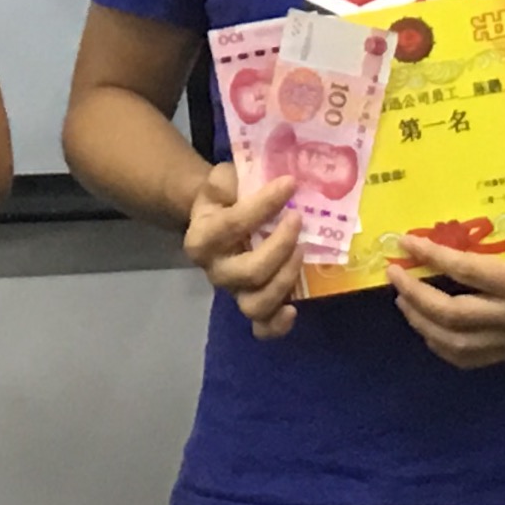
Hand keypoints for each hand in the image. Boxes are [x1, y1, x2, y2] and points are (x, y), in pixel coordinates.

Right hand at [183, 165, 304, 339]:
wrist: (217, 220)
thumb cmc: (225, 198)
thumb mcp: (221, 181)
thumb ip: (230, 178)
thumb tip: (258, 177)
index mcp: (201, 238)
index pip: (232, 224)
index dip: (264, 205)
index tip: (290, 184)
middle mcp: (215, 270)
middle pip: (248, 272)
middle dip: (280, 246)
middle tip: (298, 219)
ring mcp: (234, 291)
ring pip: (256, 304)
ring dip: (285, 280)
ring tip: (302, 252)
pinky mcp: (252, 305)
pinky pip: (261, 327)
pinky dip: (277, 325)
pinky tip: (294, 309)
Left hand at [385, 232, 504, 371]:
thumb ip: (497, 231)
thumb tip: (444, 219)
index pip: (465, 271)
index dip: (431, 256)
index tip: (404, 242)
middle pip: (452, 314)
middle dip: (416, 294)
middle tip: (394, 274)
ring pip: (455, 343)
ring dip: (421, 322)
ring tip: (403, 299)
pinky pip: (468, 358)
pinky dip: (440, 344)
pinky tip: (425, 326)